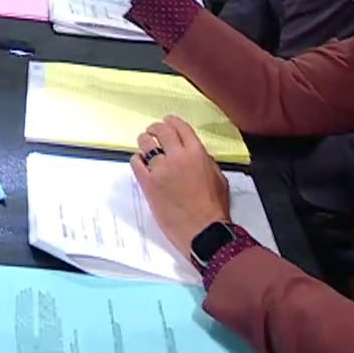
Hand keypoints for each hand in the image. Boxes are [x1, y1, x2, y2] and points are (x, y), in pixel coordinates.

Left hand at [131, 115, 232, 254]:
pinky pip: (136, 163)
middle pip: (161, 131)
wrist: (203, 231)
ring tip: (145, 143)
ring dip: (144, 141)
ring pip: (145, 143)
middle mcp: (177, 156)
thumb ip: (204, 160)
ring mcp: (160, 170)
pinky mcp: (148, 184)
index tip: (167, 122)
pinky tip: (140, 162)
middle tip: (153, 131)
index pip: (180, 127)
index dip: (171, 121)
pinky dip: (137, 159)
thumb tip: (193, 153)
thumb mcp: (218, 177)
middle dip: (155, 128)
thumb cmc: (214, 208)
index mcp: (197, 153)